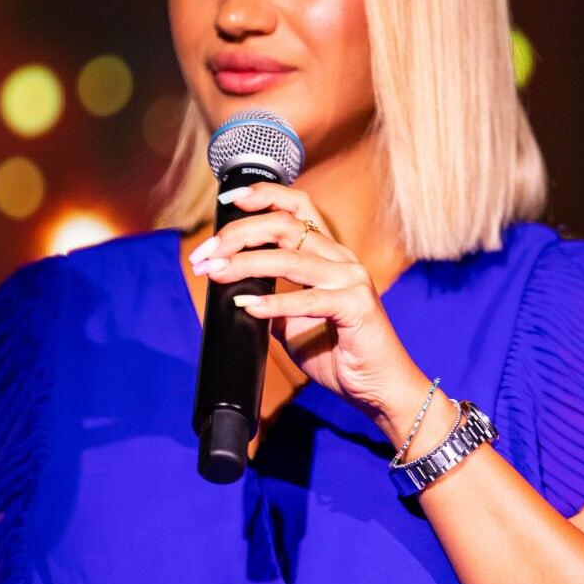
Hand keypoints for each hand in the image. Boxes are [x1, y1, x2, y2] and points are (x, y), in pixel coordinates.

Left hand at [188, 181, 427, 420]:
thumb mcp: (292, 322)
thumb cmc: (337, 354)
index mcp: (330, 254)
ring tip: (215, 272)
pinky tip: (248, 306)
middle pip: (286, 225)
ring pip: (290, 258)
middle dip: (239, 233)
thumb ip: (271, 299)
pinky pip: (308, 300)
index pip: (299, 207)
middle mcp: (342, 259)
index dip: (264, 195)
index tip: (229, 198)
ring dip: (245, 263)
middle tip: (206, 253)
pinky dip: (273, 303)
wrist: (376, 389)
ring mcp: (352, 281)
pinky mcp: (357, 307)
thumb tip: (232, 291)